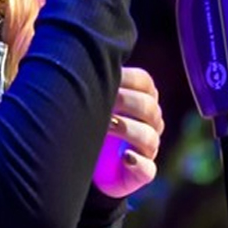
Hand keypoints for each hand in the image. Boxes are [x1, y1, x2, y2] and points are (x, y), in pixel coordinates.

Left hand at [94, 66, 164, 197]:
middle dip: (128, 102)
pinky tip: (125, 157)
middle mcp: (149, 123)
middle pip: (150, 108)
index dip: (130, 79)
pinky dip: (138, 162)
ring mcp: (147, 149)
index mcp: (141, 100)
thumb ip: (88, 82)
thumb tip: (77, 54)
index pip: (145, 83)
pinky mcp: (142, 173)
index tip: (110, 78)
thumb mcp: (87, 101)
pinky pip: (147, 168)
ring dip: (129, 130)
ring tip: (108, 126)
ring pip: (150, 137)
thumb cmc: (85, 125)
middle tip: (106, 102)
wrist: (83, 165)